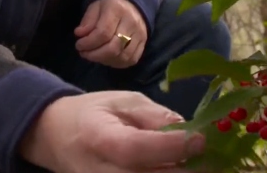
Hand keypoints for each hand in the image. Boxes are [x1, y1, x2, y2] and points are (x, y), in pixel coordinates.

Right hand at [18, 91, 204, 172]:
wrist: (57, 138)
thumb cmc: (94, 114)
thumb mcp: (124, 101)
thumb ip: (155, 117)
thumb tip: (190, 132)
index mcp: (98, 137)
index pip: (136, 149)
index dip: (171, 146)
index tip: (200, 138)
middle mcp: (99, 172)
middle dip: (187, 171)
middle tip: (210, 158)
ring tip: (199, 166)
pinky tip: (179, 171)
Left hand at [74, 0, 146, 67]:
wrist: (133, 4)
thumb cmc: (110, 6)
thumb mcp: (95, 7)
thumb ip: (87, 21)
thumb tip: (80, 34)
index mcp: (117, 10)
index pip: (103, 32)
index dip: (89, 43)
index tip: (79, 45)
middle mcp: (131, 23)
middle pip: (113, 48)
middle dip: (95, 55)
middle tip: (84, 53)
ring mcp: (140, 35)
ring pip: (122, 56)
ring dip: (105, 60)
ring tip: (94, 56)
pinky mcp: (144, 44)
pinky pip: (131, 60)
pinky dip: (117, 63)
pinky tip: (107, 59)